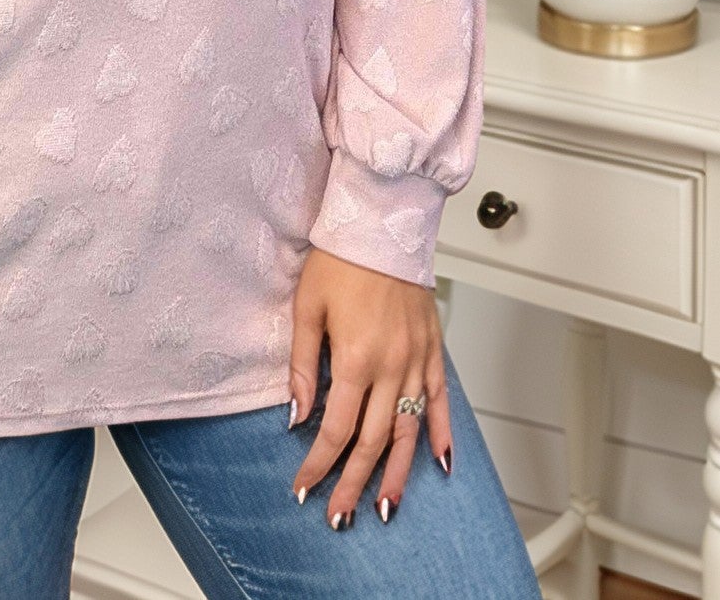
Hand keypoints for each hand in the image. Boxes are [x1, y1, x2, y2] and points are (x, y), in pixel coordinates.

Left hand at [287, 246, 450, 527]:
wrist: (382, 224)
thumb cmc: (340, 259)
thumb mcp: (307, 307)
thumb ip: (303, 365)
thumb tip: (297, 415)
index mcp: (356, 357)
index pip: (336, 427)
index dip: (319, 462)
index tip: (305, 486)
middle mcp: (391, 366)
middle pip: (373, 440)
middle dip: (354, 482)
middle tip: (341, 516)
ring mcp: (417, 360)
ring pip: (409, 430)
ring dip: (398, 474)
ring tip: (385, 507)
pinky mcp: (433, 349)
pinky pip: (440, 400)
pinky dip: (441, 434)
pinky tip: (440, 464)